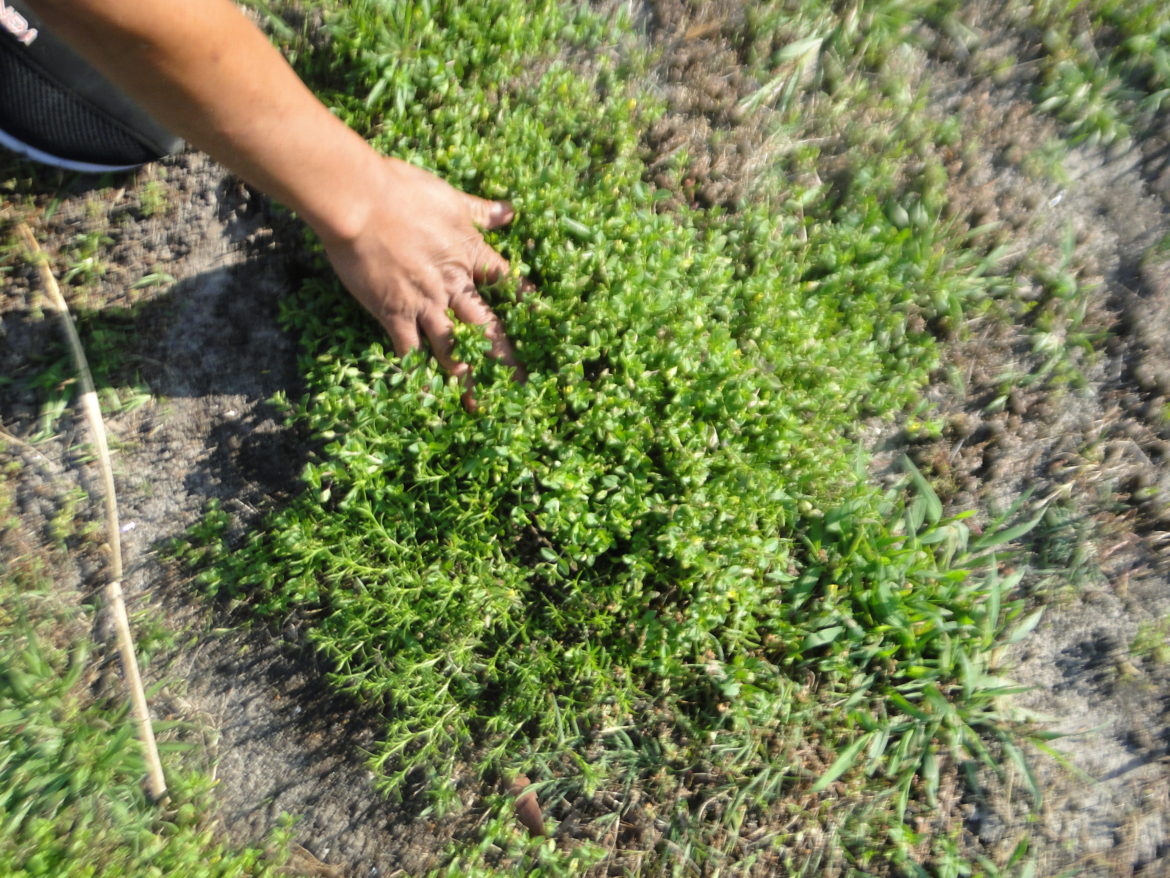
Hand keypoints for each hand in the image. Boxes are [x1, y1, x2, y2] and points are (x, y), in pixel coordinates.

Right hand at [319, 157, 524, 403]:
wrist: (360, 201)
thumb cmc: (402, 191)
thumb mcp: (450, 197)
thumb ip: (480, 210)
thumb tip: (509, 212)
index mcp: (470, 255)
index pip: (508, 284)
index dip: (527, 304)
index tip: (544, 324)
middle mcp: (454, 286)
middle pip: (488, 329)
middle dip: (505, 359)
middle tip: (523, 386)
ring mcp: (426, 303)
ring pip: (453, 349)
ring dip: (465, 378)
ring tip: (478, 403)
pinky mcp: (395, 314)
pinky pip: (409, 350)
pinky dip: (415, 370)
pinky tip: (421, 392)